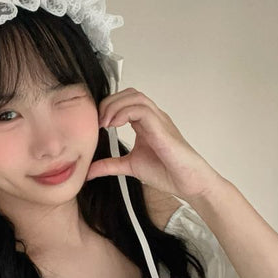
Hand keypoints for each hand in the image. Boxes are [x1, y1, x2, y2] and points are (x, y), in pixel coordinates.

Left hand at [86, 87, 223, 201]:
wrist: (189, 183)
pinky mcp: (162, 129)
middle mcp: (153, 118)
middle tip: (97, 121)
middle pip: (129, 94)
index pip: (125, 101)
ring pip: (136, 97)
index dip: (108, 106)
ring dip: (115, 106)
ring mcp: (159, 121)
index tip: (95, 124)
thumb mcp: (129, 166)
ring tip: (104, 123)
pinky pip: (142, 110)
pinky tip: (114, 125)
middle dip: (109, 102)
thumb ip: (109, 165)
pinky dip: (124, 113)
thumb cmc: (167, 172)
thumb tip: (88, 171)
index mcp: (145, 123)